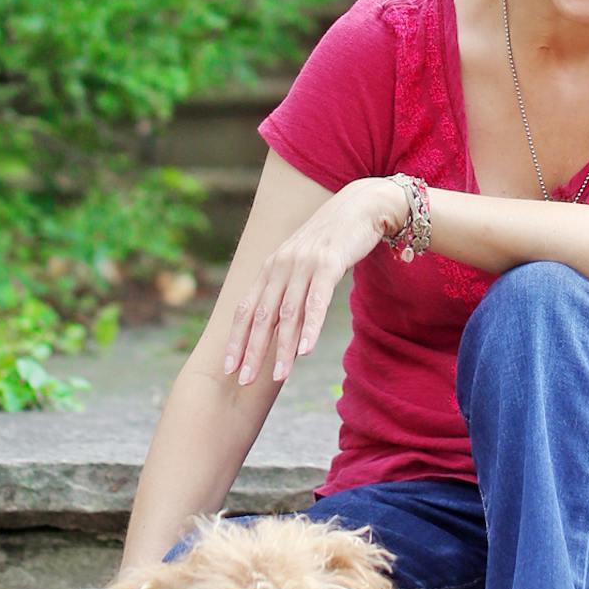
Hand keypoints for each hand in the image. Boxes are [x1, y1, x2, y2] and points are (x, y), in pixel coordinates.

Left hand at [223, 180, 402, 387]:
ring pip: (288, 313)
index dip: (235, 339)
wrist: (360, 206)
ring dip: (282, 348)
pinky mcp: (328, 263)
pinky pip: (316, 301)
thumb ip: (288, 290)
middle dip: (251, 351)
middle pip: (261, 315)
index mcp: (270, 268)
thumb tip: (278, 326)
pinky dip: (310, 327)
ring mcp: (303, 264)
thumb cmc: (331, 240)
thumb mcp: (302, 264)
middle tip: (243, 381)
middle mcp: (280, 265)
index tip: (227, 368)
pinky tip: (305, 350)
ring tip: (277, 377)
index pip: (245, 309)